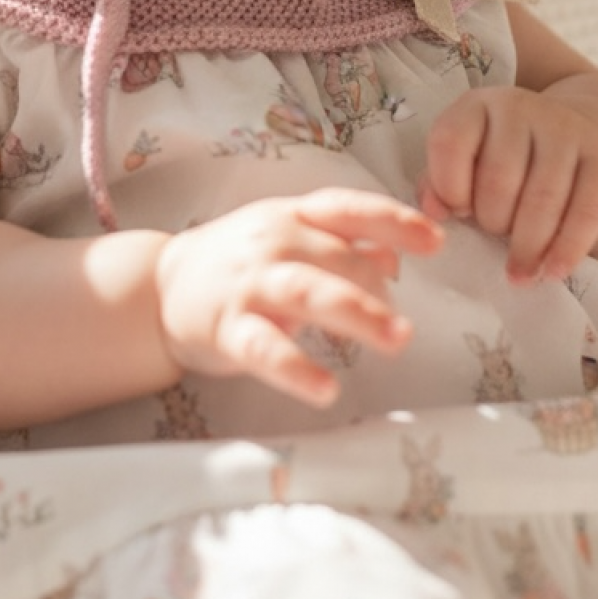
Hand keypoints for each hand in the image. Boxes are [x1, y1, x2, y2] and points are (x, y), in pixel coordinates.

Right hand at [154, 187, 442, 406]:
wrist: (161, 283)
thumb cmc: (240, 260)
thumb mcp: (289, 238)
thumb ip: (342, 246)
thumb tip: (395, 260)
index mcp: (293, 216)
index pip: (348, 209)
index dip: (394, 221)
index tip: (436, 242)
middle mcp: (275, 241)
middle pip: (337, 257)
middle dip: (377, 291)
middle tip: (407, 330)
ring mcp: (250, 283)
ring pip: (309, 292)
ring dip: (356, 313)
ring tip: (396, 340)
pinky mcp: (228, 327)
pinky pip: (265, 348)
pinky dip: (296, 367)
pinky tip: (325, 389)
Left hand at [420, 85, 597, 283]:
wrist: (583, 135)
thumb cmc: (509, 159)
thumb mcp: (469, 159)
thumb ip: (440, 183)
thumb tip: (432, 212)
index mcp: (477, 105)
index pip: (450, 142)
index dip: (449, 187)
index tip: (458, 212)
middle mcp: (522, 108)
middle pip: (499, 178)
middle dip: (492, 221)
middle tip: (495, 235)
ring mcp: (567, 130)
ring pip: (543, 199)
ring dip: (527, 246)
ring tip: (518, 273)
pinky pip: (586, 212)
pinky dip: (567, 249)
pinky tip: (552, 270)